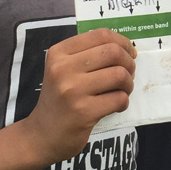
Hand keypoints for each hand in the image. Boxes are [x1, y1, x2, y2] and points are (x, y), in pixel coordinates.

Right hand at [24, 29, 136, 163]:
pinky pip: (119, 98)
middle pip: (113, 52)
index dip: (122, 42)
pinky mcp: (83, 112)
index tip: (129, 53)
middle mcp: (62, 68)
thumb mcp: (63, 70)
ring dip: (128, 84)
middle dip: (129, 63)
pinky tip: (115, 106)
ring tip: (121, 91)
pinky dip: (123, 102)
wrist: (41, 135)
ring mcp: (72, 90)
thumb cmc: (59, 100)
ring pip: (119, 75)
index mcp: (59, 53)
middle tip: (127, 75)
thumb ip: (89, 55)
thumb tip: (128, 49)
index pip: (100, 34)